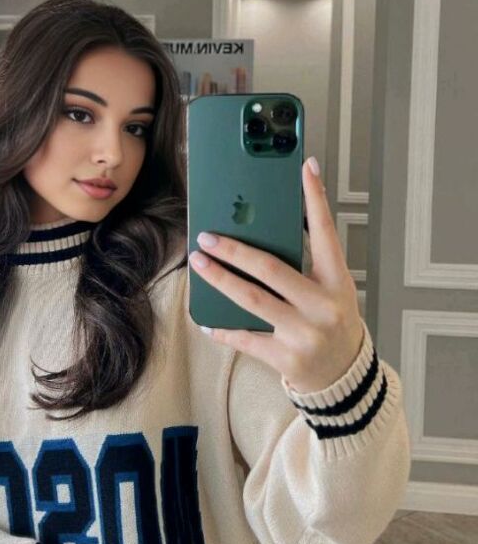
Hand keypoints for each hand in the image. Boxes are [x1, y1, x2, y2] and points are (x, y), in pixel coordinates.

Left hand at [188, 157, 364, 393]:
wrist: (345, 376)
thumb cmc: (331, 321)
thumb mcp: (331, 289)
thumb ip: (307, 261)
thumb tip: (268, 224)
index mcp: (337, 282)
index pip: (325, 233)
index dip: (315, 199)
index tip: (305, 167)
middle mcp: (323, 306)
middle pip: (271, 269)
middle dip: (234, 250)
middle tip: (207, 235)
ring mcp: (304, 334)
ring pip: (252, 300)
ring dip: (220, 279)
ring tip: (199, 262)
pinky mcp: (286, 359)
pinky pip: (246, 338)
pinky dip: (224, 328)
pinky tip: (206, 319)